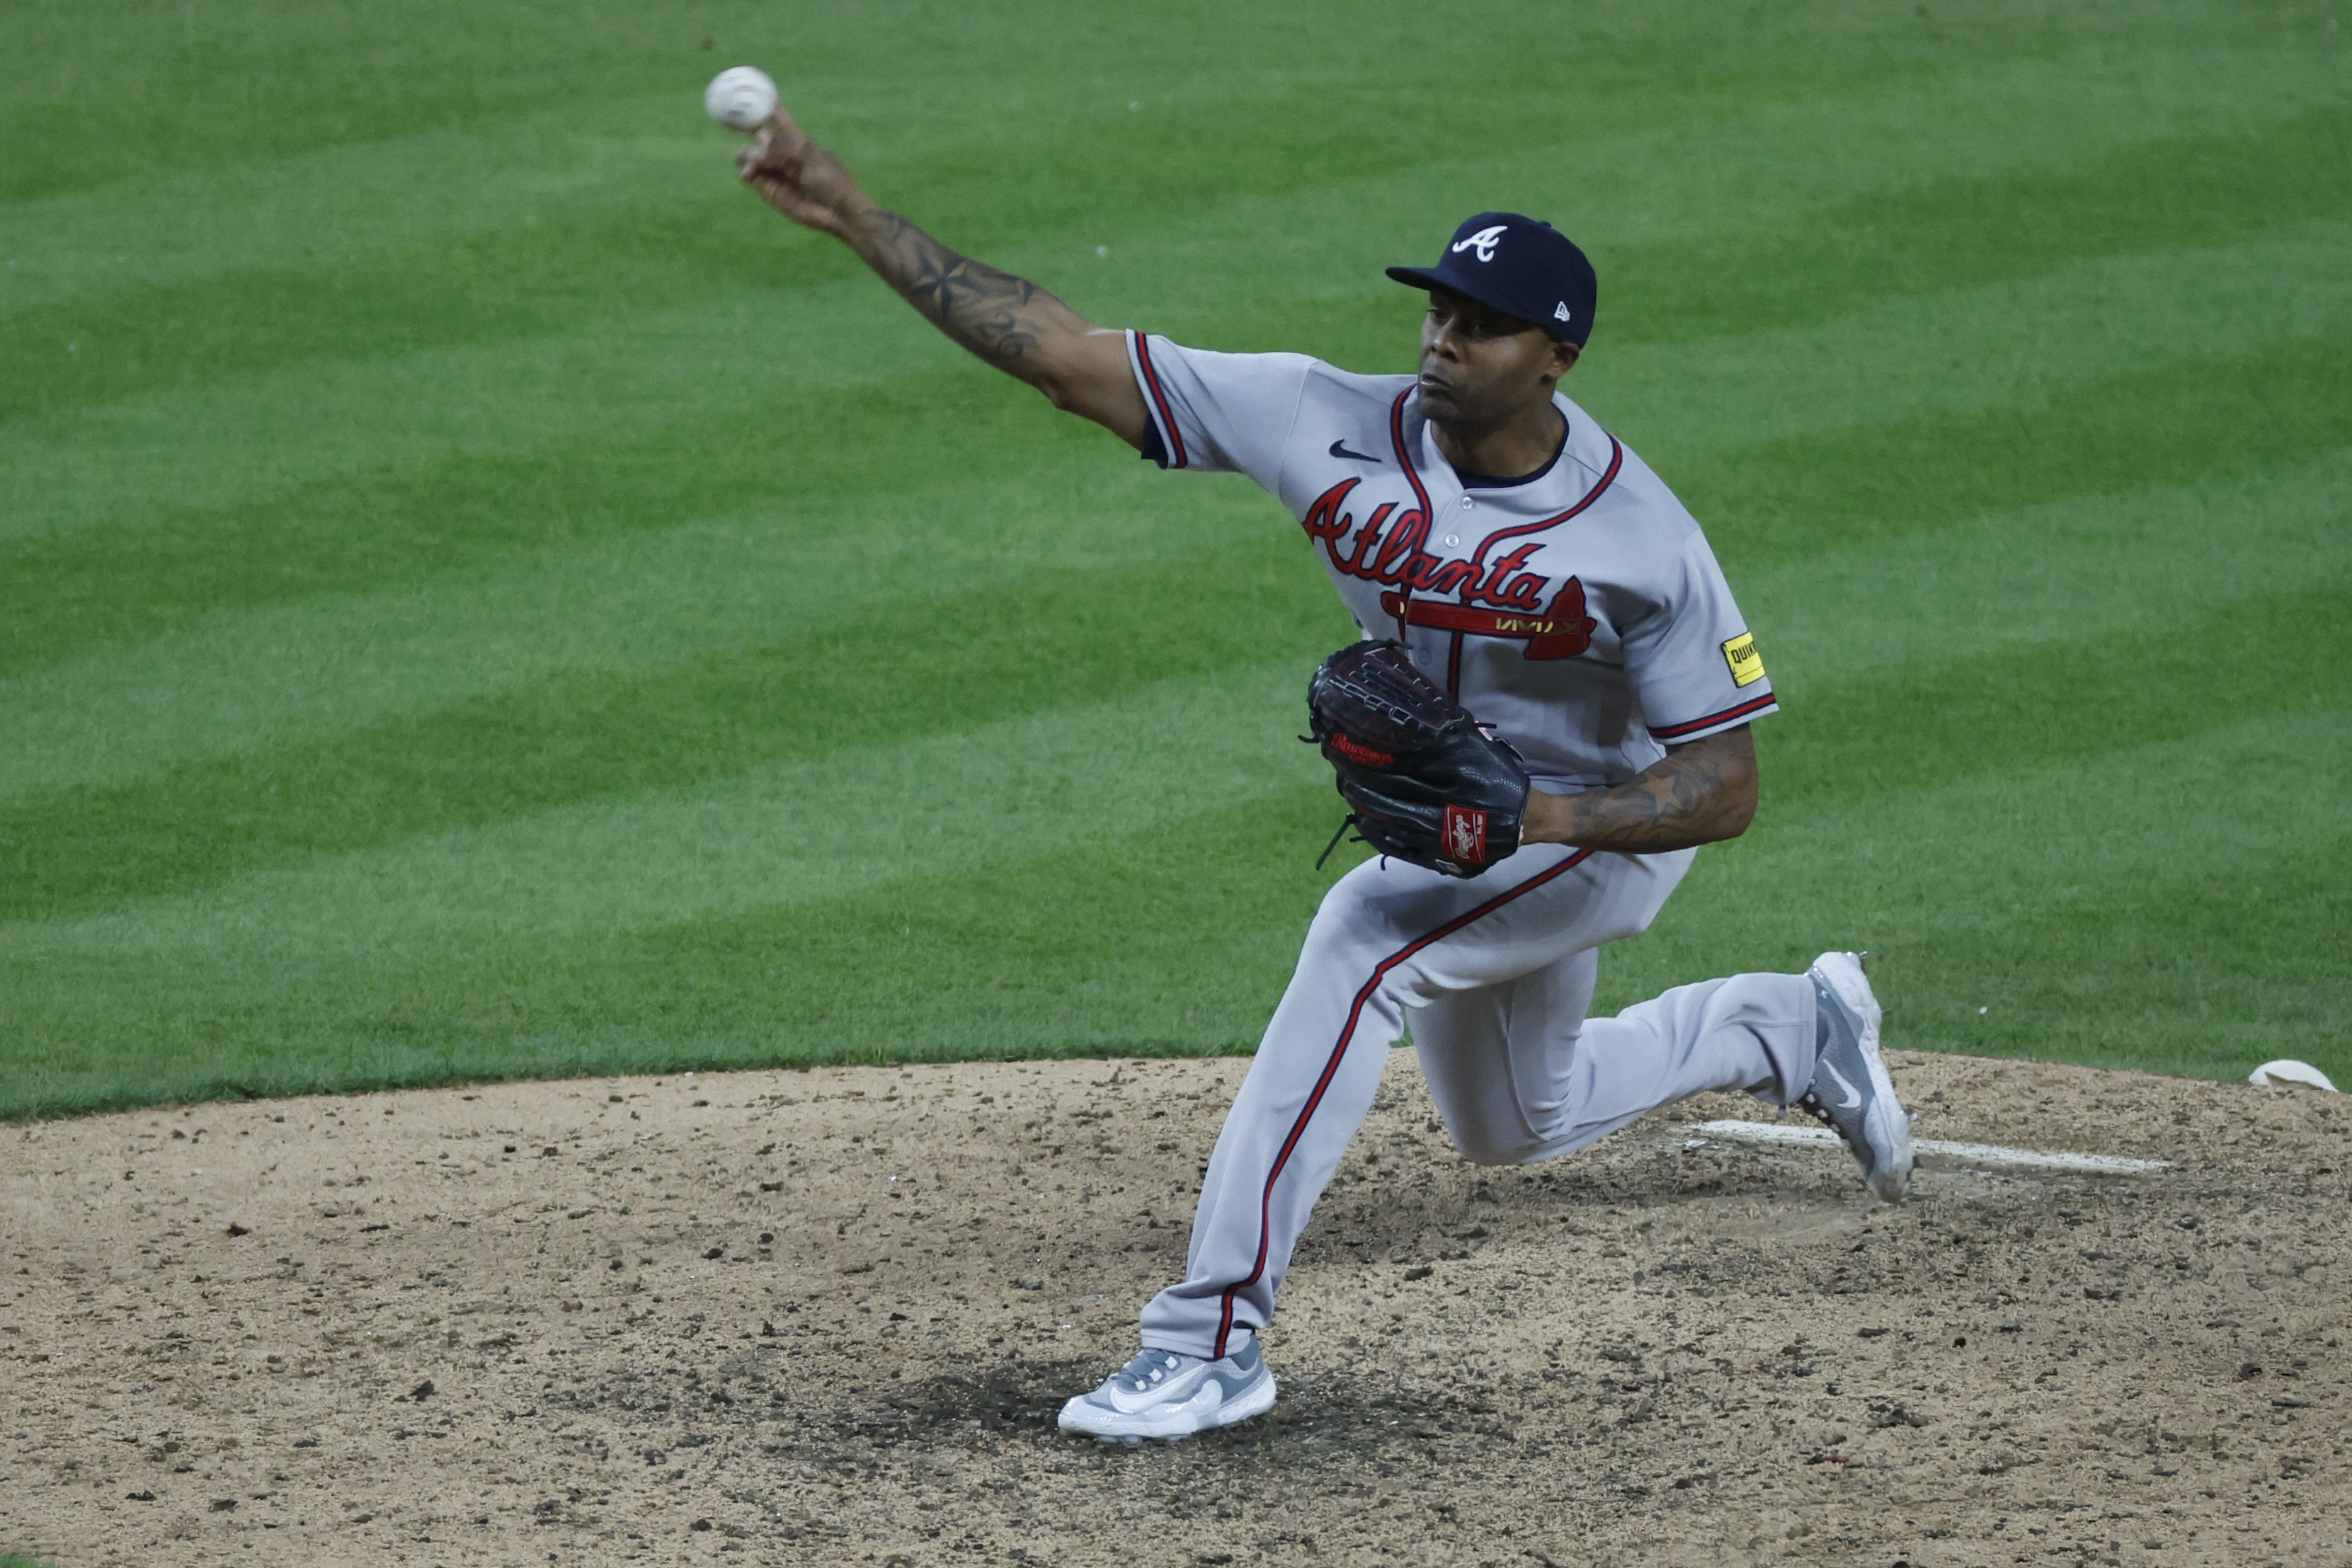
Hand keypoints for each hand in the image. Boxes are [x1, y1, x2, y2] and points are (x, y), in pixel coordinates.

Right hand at [736, 111, 870, 235]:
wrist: (838, 211)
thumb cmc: (831, 181)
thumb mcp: (809, 158)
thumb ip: (781, 150)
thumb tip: (754, 153)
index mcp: (796, 140)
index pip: (777, 118)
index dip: (764, 105)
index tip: (750, 91)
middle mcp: (782, 153)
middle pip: (757, 135)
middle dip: (743, 124)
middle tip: (729, 118)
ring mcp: (775, 171)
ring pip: (750, 156)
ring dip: (746, 154)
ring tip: (751, 162)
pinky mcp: (769, 189)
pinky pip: (750, 175)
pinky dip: (746, 171)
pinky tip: (749, 173)